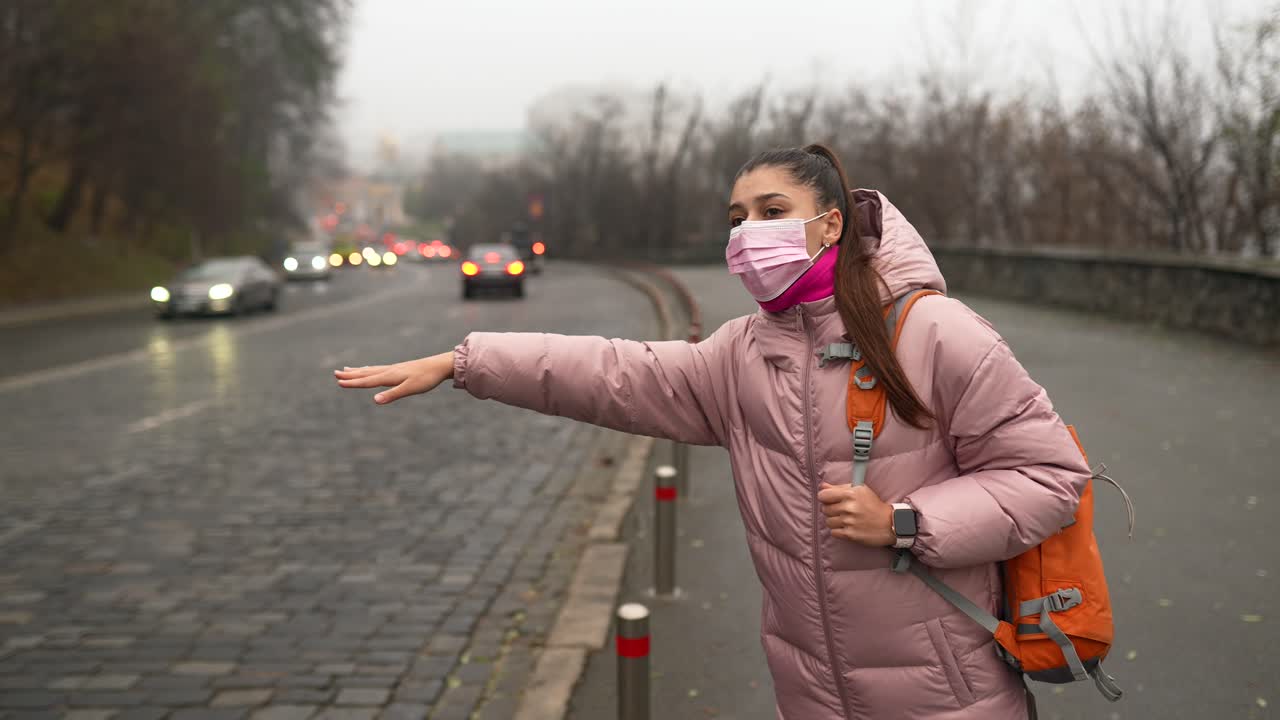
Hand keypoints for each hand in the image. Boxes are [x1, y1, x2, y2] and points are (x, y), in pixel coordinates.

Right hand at [334, 352, 454, 404]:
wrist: (439, 365)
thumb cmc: (426, 379)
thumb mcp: (410, 389)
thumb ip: (392, 395)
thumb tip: (375, 400)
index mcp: (390, 376)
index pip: (367, 381)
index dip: (353, 383)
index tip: (339, 382)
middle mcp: (389, 371)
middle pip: (365, 374)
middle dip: (350, 375)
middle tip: (335, 373)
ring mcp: (393, 369)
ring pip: (371, 370)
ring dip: (357, 371)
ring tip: (346, 369)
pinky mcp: (399, 369)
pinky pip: (379, 369)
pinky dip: (369, 370)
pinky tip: (369, 370)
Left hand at [817, 482, 895, 546]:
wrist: (889, 523)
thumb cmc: (873, 505)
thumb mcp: (859, 490)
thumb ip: (839, 488)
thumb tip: (822, 487)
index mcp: (850, 494)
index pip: (823, 496)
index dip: (825, 498)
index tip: (829, 500)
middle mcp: (849, 507)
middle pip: (824, 509)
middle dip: (831, 510)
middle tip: (842, 510)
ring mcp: (849, 522)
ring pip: (828, 522)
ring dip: (834, 521)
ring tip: (846, 519)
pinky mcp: (850, 535)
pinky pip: (833, 532)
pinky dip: (838, 531)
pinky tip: (847, 527)